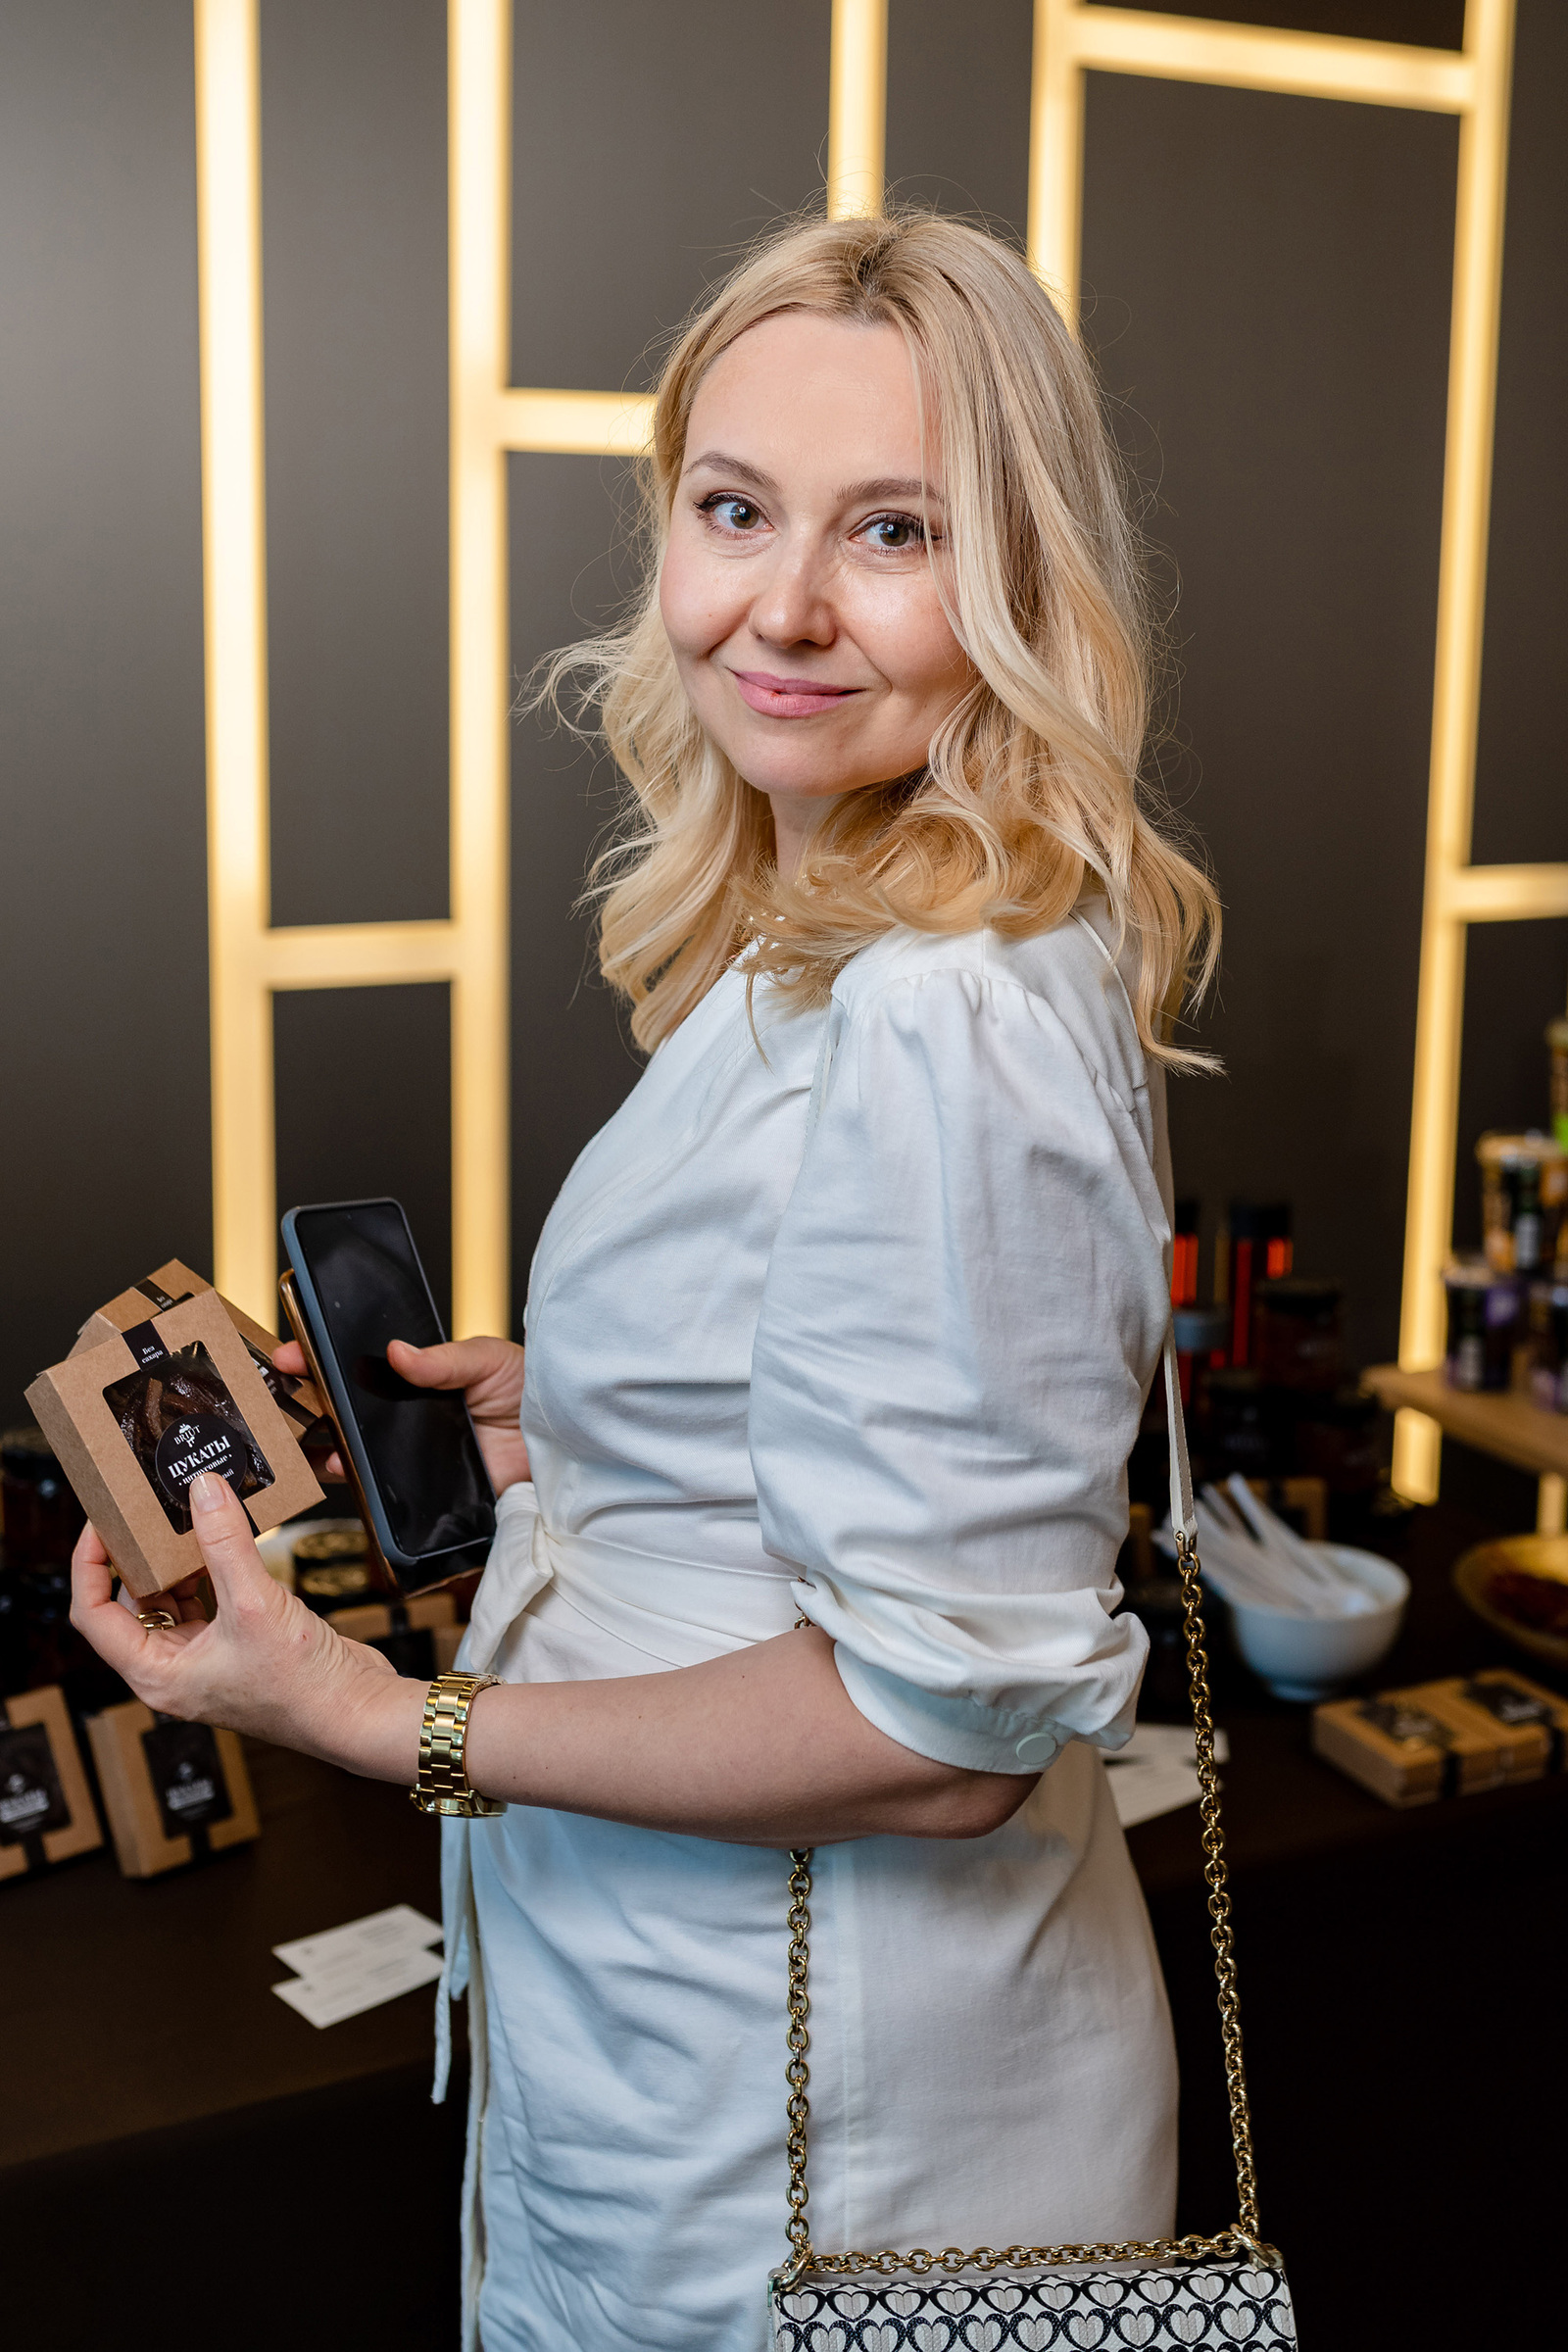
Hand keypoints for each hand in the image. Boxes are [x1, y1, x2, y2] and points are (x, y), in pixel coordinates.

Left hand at [69, 1474, 423, 1777]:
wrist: (356, 1711)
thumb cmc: (301, 1687)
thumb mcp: (254, 1604)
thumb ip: (224, 1543)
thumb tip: (203, 1491)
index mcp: (156, 1674)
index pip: (94, 1613)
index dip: (90, 1565)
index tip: (103, 1522)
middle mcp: (174, 1670)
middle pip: (131, 1603)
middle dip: (138, 1555)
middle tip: (146, 1510)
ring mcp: (207, 1659)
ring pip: (173, 1599)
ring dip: (178, 1560)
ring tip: (186, 1516)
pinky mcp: (239, 1645)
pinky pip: (211, 1599)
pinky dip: (213, 1568)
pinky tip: (227, 1539)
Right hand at [273, 1333, 530, 1495]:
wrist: (565, 1448)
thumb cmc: (532, 1393)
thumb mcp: (488, 1361)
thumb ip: (443, 1360)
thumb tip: (397, 1351)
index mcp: (416, 1378)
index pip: (356, 1366)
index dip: (318, 1359)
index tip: (289, 1355)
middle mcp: (405, 1417)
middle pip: (342, 1410)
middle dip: (303, 1402)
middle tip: (278, 1396)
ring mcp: (409, 1455)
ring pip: (350, 1449)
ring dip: (318, 1442)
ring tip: (299, 1435)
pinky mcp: (421, 1490)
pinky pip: (378, 1489)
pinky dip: (351, 1480)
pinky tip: (335, 1467)